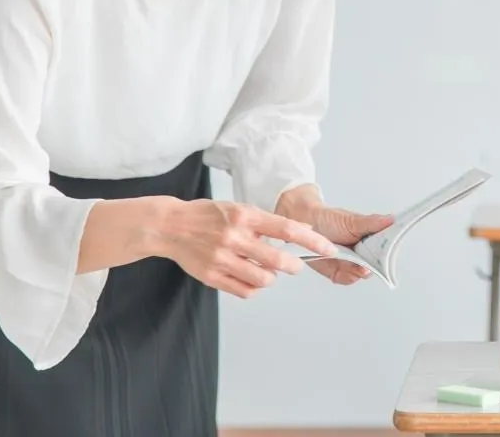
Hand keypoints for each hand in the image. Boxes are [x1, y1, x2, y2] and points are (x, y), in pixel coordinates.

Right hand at [157, 199, 337, 298]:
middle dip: (293, 266)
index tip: (328, 248)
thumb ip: (269, 222)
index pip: (287, 229)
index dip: (312, 241)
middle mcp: (234, 237)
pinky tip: (251, 278)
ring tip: (267, 270)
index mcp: (245, 217)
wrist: (170, 226)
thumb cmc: (209, 216)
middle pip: (277, 260)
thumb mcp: (240, 208)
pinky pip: (244, 291)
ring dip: (272, 278)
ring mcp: (221, 259)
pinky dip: (254, 287)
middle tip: (295, 266)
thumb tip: (304, 232)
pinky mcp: (211, 277)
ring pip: (262, 279)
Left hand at [302, 204, 393, 284]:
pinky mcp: (339, 272)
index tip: (384, 256)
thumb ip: (372, 223)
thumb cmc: (330, 219)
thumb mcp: (352, 220)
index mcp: (372, 239)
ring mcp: (352, 263)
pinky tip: (340, 267)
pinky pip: (347, 279)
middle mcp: (364, 253)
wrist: (305, 224)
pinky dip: (344, 275)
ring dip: (356, 271)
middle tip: (364, 264)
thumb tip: (391, 219)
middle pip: (376, 265)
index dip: (386, 255)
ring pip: (361, 274)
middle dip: (371, 266)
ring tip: (349, 262)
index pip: (386, 250)